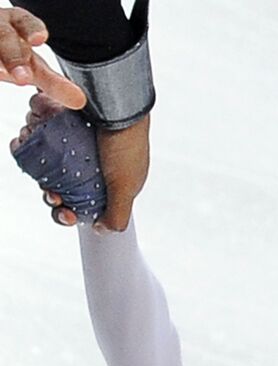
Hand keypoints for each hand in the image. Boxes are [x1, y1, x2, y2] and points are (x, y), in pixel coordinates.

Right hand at [0, 7, 85, 108]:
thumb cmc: (8, 51)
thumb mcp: (31, 66)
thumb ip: (54, 83)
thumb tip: (79, 101)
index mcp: (15, 24)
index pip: (24, 21)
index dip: (32, 29)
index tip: (40, 39)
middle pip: (3, 35)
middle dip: (13, 55)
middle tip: (23, 77)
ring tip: (2, 73)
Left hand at [11, 92, 148, 228]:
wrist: (118, 101)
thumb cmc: (125, 144)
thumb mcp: (125, 186)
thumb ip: (117, 214)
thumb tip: (102, 230)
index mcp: (113, 183)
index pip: (87, 207)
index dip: (71, 213)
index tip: (63, 210)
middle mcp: (96, 166)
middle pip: (66, 189)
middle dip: (53, 194)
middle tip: (49, 192)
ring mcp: (81, 147)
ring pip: (52, 165)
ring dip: (40, 168)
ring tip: (42, 170)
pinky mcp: (66, 125)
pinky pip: (46, 138)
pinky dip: (35, 140)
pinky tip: (30, 140)